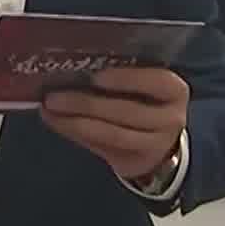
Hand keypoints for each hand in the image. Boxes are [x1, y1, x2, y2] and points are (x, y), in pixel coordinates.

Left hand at [40, 67, 187, 179]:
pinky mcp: (136, 160)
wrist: (158, 143)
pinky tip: (56, 122)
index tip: (96, 77)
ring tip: (50, 109)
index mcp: (174, 90)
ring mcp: (155, 143)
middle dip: (87, 104)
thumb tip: (73, 65)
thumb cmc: (144, 101)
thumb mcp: (142, 84)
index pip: (157, 82)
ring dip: (75, 122)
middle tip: (54, 96)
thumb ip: (116, 76)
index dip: (127, 79)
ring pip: (112, 134)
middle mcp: (170, 118)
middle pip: (127, 112)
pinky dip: (75, 133)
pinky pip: (102, 146)